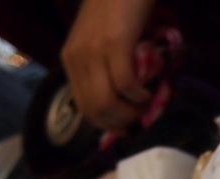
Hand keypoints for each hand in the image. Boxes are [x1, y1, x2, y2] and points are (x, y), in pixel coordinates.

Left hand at [62, 0, 155, 131]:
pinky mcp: (114, 43)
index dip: (107, 124)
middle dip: (121, 122)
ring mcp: (94, 50)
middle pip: (95, 110)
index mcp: (70, 59)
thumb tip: (117, 99)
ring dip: (131, 112)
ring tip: (145, 105)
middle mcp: (77, 57)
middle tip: (140, 117)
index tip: (127, 125)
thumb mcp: (98, 39)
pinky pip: (126, 84)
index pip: (83, 107)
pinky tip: (149, 92)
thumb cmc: (115, 7)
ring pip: (108, 103)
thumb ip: (100, 65)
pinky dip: (139, 95)